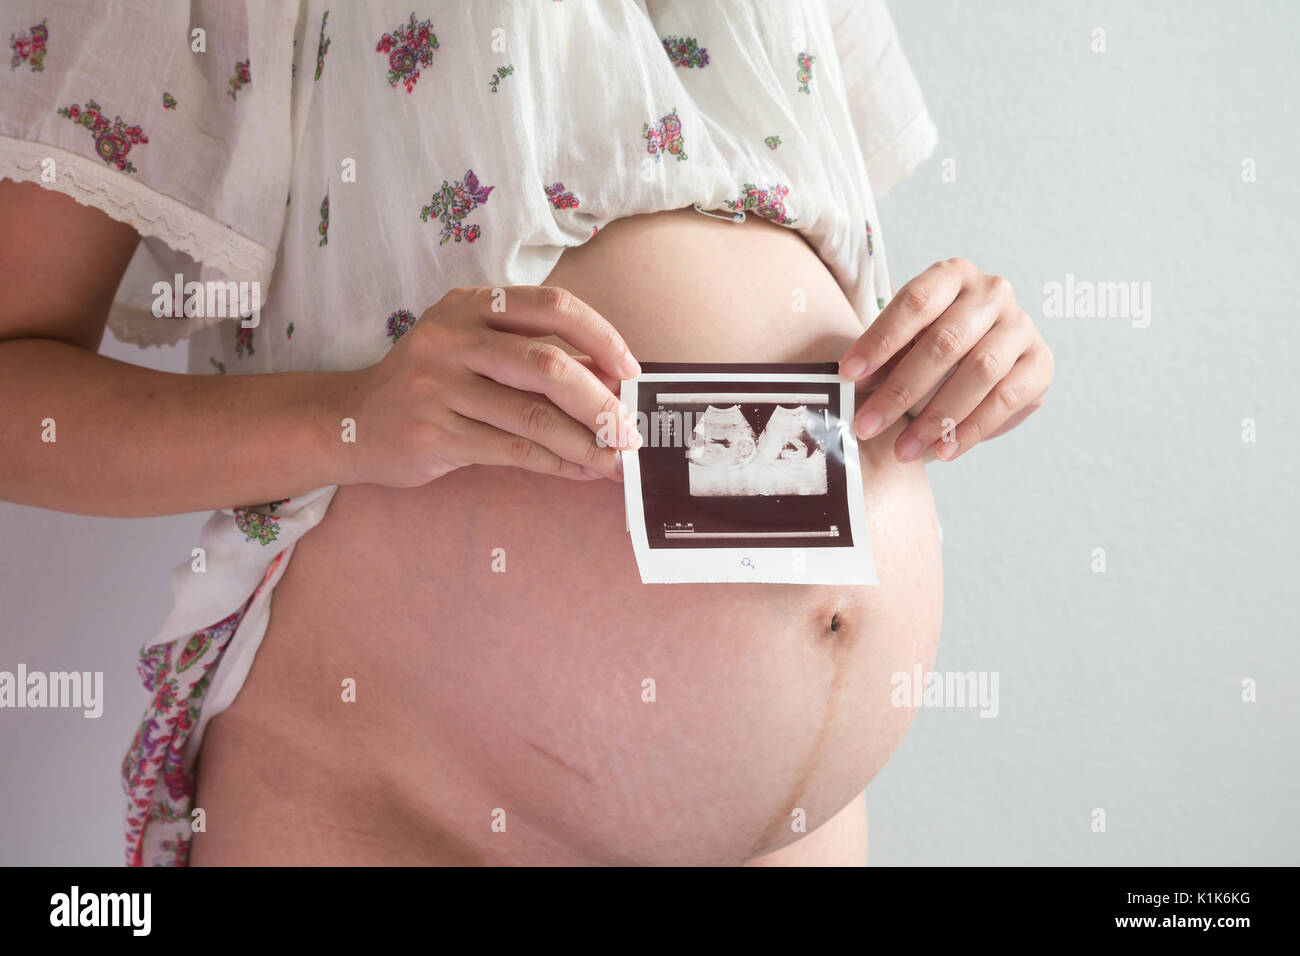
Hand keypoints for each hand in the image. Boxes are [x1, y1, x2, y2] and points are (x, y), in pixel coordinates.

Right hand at [334, 285, 642, 486]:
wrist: (350, 423)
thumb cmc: (429, 385)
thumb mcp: (472, 350)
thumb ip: (532, 357)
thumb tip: (611, 382)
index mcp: (469, 306)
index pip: (551, 307)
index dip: (600, 336)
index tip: (630, 370)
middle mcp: (451, 339)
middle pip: (547, 365)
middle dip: (599, 402)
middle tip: (629, 430)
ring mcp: (438, 387)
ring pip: (532, 417)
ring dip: (585, 443)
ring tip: (615, 461)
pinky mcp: (434, 434)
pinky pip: (511, 451)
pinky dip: (555, 463)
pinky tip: (580, 470)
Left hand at [838, 258, 1052, 461]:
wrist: (988, 356)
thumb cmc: (933, 344)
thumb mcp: (905, 342)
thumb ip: (884, 358)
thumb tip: (856, 386)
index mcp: (952, 275)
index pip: (914, 303)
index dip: (879, 340)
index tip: (848, 376)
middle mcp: (992, 292)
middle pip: (945, 342)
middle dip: (900, 390)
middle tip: (867, 425)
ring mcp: (1021, 326)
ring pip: (978, 372)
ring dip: (936, 417)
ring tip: (904, 448)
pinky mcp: (1041, 362)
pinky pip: (1006, 399)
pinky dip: (971, 429)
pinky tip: (944, 450)